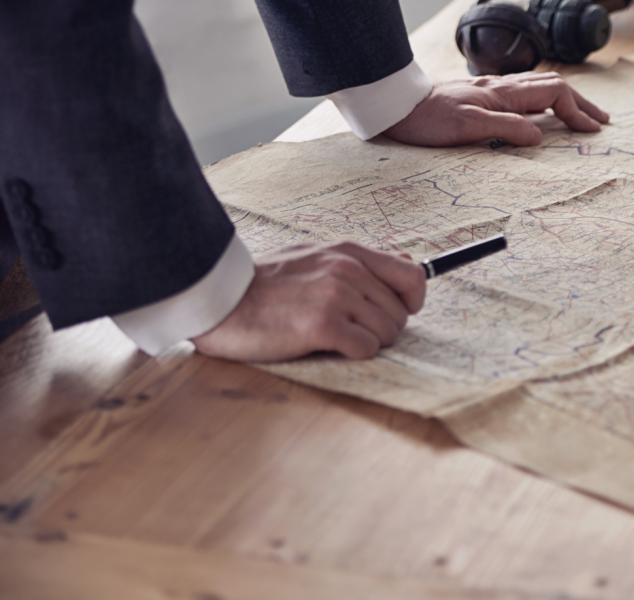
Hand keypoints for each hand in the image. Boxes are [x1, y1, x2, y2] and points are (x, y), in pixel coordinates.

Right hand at [192, 241, 426, 361]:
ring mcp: (337, 296)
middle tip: (346, 329)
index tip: (394, 312)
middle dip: (380, 329)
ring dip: (364, 342)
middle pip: (400, 314)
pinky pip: (366, 349)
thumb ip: (360, 264)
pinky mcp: (324, 325)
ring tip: (329, 335)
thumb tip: (406, 264)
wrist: (220, 300)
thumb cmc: (265, 286)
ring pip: (387, 334)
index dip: (412, 301)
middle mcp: (348, 270)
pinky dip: (351, 354)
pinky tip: (324, 345)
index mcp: (349, 252)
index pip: (413, 276)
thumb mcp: (315, 257)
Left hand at [383, 72, 609, 146]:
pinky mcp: (483, 99)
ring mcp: (493, 92)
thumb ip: (506, 128)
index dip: (576, 112)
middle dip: (581, 104)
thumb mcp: (467, 126)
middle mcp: (502, 88)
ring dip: (566, 101)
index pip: (554, 94)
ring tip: (581, 116)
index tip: (590, 132)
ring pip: (540, 88)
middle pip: (554, 87)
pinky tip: (544, 113)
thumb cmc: (428, 118)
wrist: (398, 106)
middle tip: (601, 121)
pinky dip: (545, 103)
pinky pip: (525, 95)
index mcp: (504, 93)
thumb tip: (539, 137)